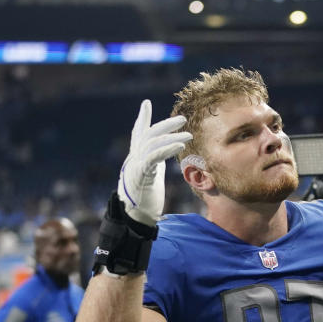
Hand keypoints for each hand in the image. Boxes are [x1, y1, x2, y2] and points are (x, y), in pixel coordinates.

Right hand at [118, 99, 192, 226]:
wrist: (135, 218)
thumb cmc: (143, 201)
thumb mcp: (149, 178)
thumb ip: (152, 164)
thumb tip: (160, 158)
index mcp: (135, 158)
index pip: (138, 133)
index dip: (142, 118)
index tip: (146, 103)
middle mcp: (133, 158)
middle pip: (149, 134)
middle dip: (166, 125)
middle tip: (182, 118)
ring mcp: (135, 166)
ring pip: (152, 143)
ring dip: (172, 137)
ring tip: (189, 135)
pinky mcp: (140, 175)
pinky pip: (153, 157)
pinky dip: (166, 148)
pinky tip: (180, 145)